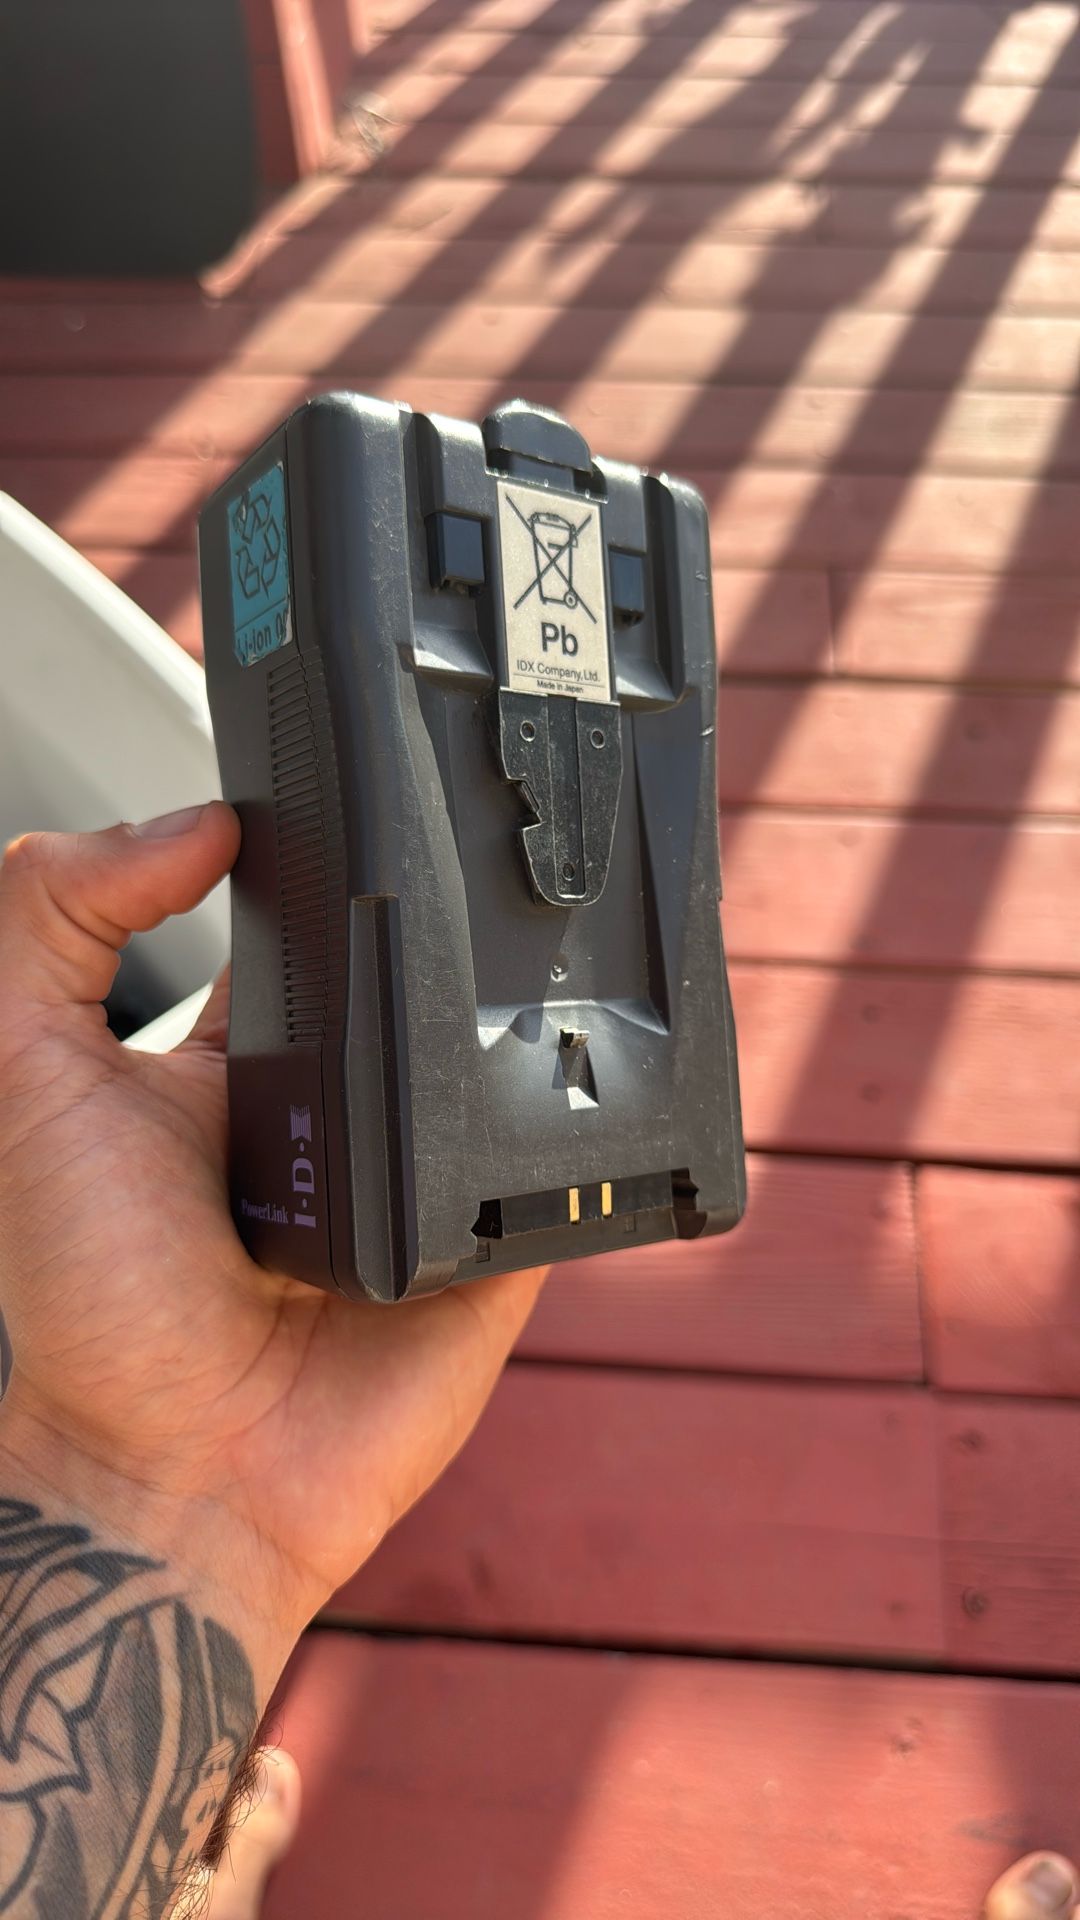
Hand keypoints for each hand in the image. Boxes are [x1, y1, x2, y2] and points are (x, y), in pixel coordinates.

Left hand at [0, 805, 544, 1664]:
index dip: (325, 858)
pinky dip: (580, 1125)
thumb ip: (52, 917)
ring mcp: (424, 1176)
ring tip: (537, 952)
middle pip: (417, 977)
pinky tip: (592, 1072)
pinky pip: (563, 1167)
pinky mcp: (498, 1245)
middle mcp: (337, 1107)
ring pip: (504, 1058)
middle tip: (470, 858)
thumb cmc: (86, 1295)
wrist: (175, 1476)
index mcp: (237, 1057)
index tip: (360, 778)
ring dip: (523, 1012)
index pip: (304, 927)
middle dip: (445, 923)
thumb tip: (201, 822)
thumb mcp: (18, 1072)